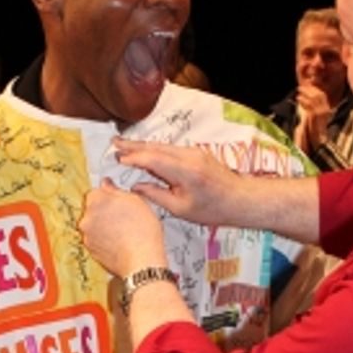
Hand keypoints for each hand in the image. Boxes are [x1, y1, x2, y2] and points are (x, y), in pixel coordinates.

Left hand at [80, 180, 166, 278]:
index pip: (96, 192)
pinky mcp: (91, 251)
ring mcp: (87, 236)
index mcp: (96, 200)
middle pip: (92, 209)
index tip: (117, 201)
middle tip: (123, 216)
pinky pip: (96, 240)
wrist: (142, 261)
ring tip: (123, 231)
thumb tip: (108, 184)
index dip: (109, 197)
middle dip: (104, 211)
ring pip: (94, 226)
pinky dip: (104, 240)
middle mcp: (87, 218)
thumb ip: (116, 190)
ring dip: (104, 226)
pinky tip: (119, 242)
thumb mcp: (136, 200)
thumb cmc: (142, 232)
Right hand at [109, 139, 250, 224]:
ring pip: (162, 146)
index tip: (118, 158)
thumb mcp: (181, 209)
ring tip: (123, 145)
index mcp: (186, 172)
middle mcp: (189, 157)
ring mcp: (194, 152)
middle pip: (156, 147)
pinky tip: (144, 151)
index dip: (134, 157)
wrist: (239, 198)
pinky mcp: (196, 152)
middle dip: (133, 145)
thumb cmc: (212, 209)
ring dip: (142, 146)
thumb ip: (156, 195)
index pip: (154, 159)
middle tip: (114, 143)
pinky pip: (171, 149)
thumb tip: (136, 187)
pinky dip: (155, 149)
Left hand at [293, 83, 331, 154]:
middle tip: (300, 87)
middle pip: (318, 94)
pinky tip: (298, 98)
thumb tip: (306, 101)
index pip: (322, 95)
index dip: (314, 89)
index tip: (306, 86)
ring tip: (298, 92)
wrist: (319, 143)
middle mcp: (325, 110)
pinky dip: (303, 100)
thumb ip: (312, 109)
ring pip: (314, 98)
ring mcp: (321, 113)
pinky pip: (310, 105)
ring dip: (305, 94)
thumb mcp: (315, 118)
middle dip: (309, 89)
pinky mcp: (315, 116)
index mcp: (327, 109)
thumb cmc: (315, 132)